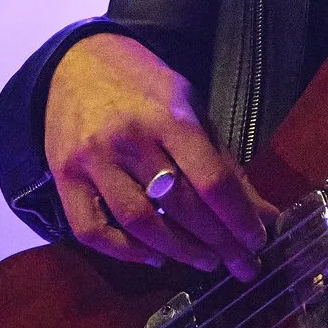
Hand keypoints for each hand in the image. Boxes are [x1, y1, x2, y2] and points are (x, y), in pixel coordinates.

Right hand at [44, 32, 273, 280]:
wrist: (76, 61)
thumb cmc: (144, 86)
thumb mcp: (190, 108)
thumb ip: (223, 161)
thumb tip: (264, 213)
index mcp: (169, 117)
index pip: (211, 180)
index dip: (239, 218)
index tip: (258, 241)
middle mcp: (130, 140)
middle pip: (180, 207)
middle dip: (219, 243)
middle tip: (243, 266)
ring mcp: (92, 161)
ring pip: (139, 223)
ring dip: (179, 252)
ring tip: (207, 262)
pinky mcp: (63, 178)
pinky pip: (91, 230)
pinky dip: (124, 252)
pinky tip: (154, 257)